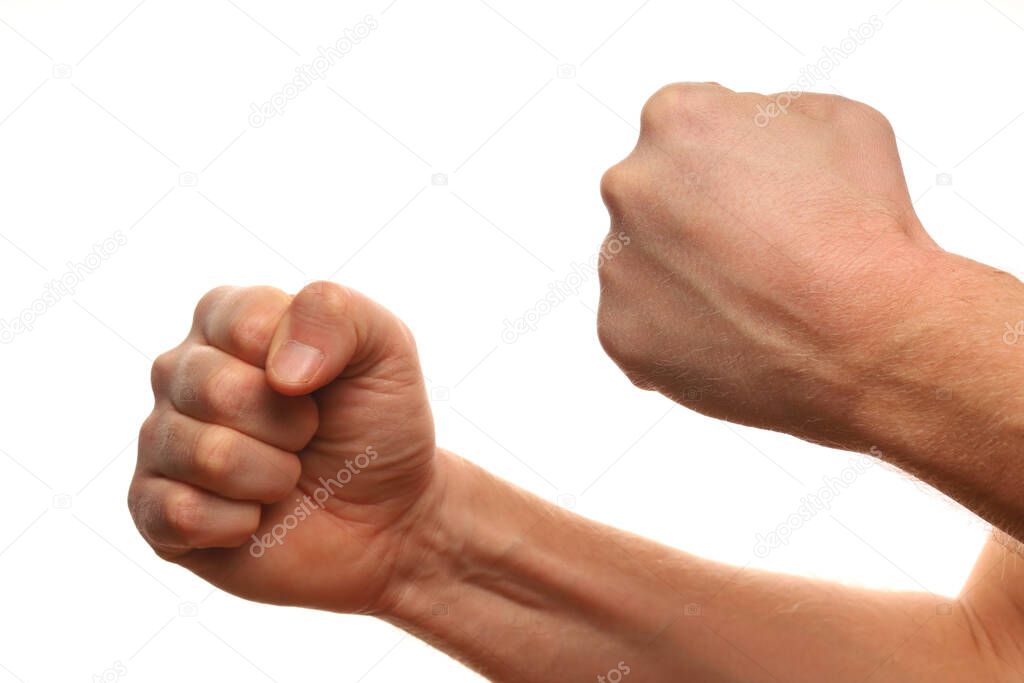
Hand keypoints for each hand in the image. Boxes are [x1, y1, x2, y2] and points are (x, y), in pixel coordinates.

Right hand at [128, 282, 440, 613]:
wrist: (388, 517)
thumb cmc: (378, 424)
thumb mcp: (387, 346)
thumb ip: (335, 313)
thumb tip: (277, 372)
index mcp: (225, 320)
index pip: (241, 321)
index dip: (303, 360)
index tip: (324, 382)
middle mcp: (181, 373)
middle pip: (217, 389)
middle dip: (291, 425)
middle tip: (309, 435)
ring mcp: (163, 442)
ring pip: (206, 455)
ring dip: (273, 476)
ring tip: (287, 475)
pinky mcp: (155, 512)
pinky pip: (180, 515)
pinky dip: (241, 523)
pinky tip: (256, 519)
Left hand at [596, 82, 945, 446]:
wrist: (870, 341)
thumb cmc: (865, 229)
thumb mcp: (840, 121)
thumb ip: (770, 112)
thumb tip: (742, 127)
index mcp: (675, 119)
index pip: (684, 132)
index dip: (731, 166)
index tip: (763, 198)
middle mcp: (629, 185)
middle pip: (654, 198)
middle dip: (697, 221)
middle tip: (757, 255)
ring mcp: (616, 263)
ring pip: (643, 266)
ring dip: (684, 279)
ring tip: (751, 305)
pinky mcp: (617, 332)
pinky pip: (640, 328)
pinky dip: (676, 337)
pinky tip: (730, 341)